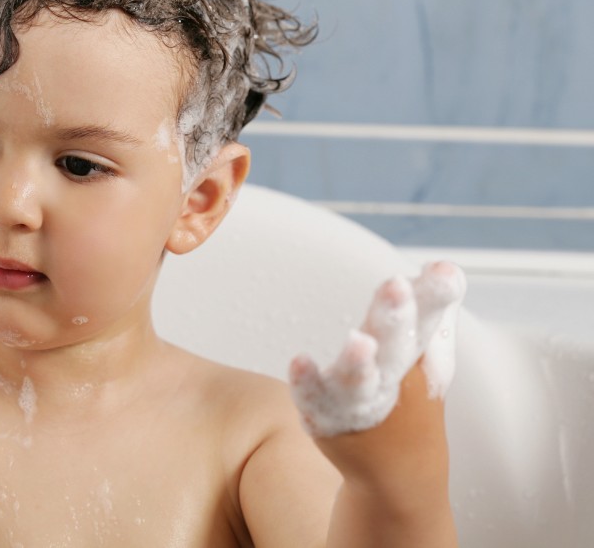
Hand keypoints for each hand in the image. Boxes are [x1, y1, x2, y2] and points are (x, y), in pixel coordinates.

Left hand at [288, 261, 464, 438]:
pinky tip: (299, 362)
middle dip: (396, 317)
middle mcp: (391, 379)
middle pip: (395, 346)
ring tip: (358, 341)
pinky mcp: (328, 420)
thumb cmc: (411, 402)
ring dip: (359, 363)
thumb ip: (431, 311)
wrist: (399, 475)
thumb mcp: (427, 356)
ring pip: (360, 383)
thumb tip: (444, 267)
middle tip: (397, 286)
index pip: (427, 322)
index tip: (444, 273)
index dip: (435, 297)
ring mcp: (360, 404)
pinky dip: (308, 385)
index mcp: (415, 356)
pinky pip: (316, 402)